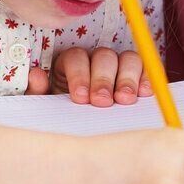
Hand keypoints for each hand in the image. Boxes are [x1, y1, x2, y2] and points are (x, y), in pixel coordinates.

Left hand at [26, 47, 145, 105]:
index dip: (79, 75)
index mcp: (71, 64)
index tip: (80, 97)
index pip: (76, 58)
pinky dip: (147, 79)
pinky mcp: (137, 77)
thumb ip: (38, 92)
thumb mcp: (45, 105)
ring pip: (128, 59)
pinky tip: (145, 94)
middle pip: (104, 56)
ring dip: (128, 78)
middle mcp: (96, 60)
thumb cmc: (61, 113)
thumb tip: (36, 76)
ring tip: (125, 100)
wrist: (77, 126)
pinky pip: (147, 69)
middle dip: (104, 79)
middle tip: (103, 101)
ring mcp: (119, 67)